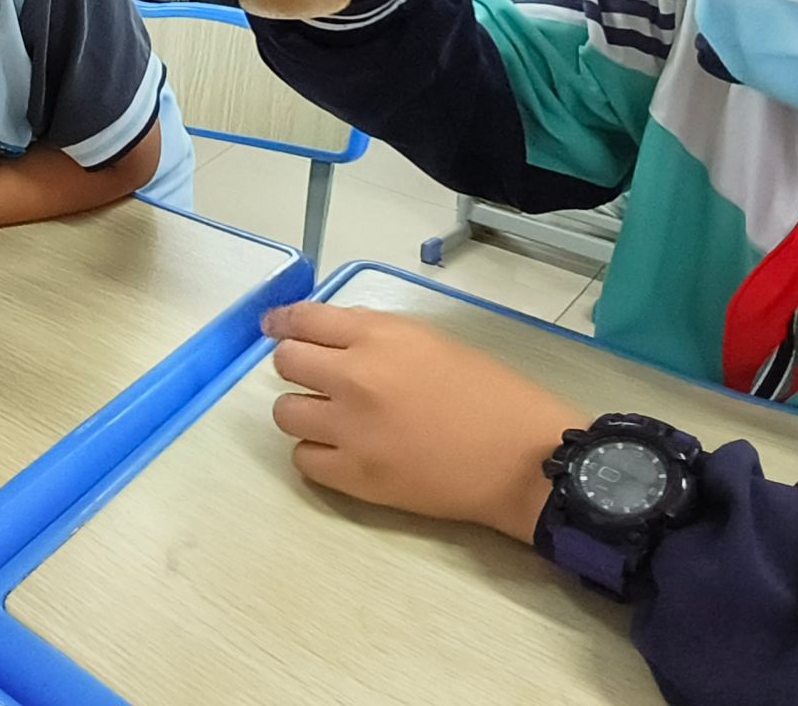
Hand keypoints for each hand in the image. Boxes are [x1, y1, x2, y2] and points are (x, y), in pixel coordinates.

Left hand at [263, 303, 572, 543]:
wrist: (522, 458)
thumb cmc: (491, 394)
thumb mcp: (431, 342)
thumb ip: (376, 337)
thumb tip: (333, 341)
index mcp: (379, 336)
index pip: (304, 319)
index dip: (284, 322)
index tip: (275, 327)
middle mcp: (354, 377)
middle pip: (286, 363)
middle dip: (298, 366)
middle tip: (318, 378)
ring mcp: (350, 430)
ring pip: (285, 413)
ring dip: (303, 411)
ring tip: (330, 418)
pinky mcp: (354, 477)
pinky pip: (303, 460)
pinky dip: (315, 453)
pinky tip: (341, 451)